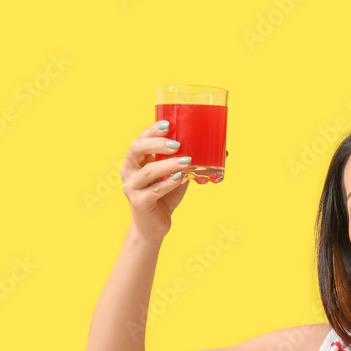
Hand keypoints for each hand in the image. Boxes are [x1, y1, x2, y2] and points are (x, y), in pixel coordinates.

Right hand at [120, 121, 191, 240]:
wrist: (154, 225)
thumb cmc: (165, 196)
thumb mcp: (177, 176)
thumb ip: (189, 163)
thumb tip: (222, 151)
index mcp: (136, 160)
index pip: (141, 139)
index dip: (153, 130)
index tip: (168, 124)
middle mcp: (129, 170)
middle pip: (137, 149)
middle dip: (157, 143)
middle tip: (177, 144)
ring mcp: (131, 186)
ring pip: (148, 171)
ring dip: (168, 164)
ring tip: (186, 160)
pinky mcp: (139, 202)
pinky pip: (154, 190)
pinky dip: (169, 183)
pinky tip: (181, 178)